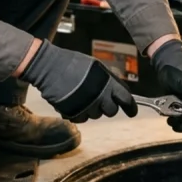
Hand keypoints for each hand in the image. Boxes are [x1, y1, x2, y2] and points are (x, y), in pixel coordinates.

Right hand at [20, 40, 137, 122]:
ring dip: (93, 109)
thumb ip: (108, 79)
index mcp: (107, 83)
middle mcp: (100, 97)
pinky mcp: (74, 113)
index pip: (126, 99)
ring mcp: (87, 106)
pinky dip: (81, 114)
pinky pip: (83, 119)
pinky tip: (76, 104)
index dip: (130, 107)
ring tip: (84, 97)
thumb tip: (116, 88)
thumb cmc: (73, 63)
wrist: (50, 67)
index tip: (132, 112)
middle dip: (108, 107)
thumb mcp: (96, 66)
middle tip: (100, 100)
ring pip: (96, 116)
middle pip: (111, 111)